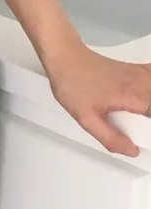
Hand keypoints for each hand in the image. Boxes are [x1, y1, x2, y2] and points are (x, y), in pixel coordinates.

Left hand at [45, 34, 150, 157]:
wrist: (65, 57)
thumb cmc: (73, 86)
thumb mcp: (87, 120)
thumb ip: (111, 138)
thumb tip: (133, 151)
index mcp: (131, 96)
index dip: (148, 127)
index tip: (141, 133)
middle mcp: (139, 82)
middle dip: (148, 116)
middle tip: (138, 126)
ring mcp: (137, 73)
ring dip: (148, 102)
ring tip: (138, 116)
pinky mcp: (133, 68)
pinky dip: (150, 84)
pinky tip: (145, 92)